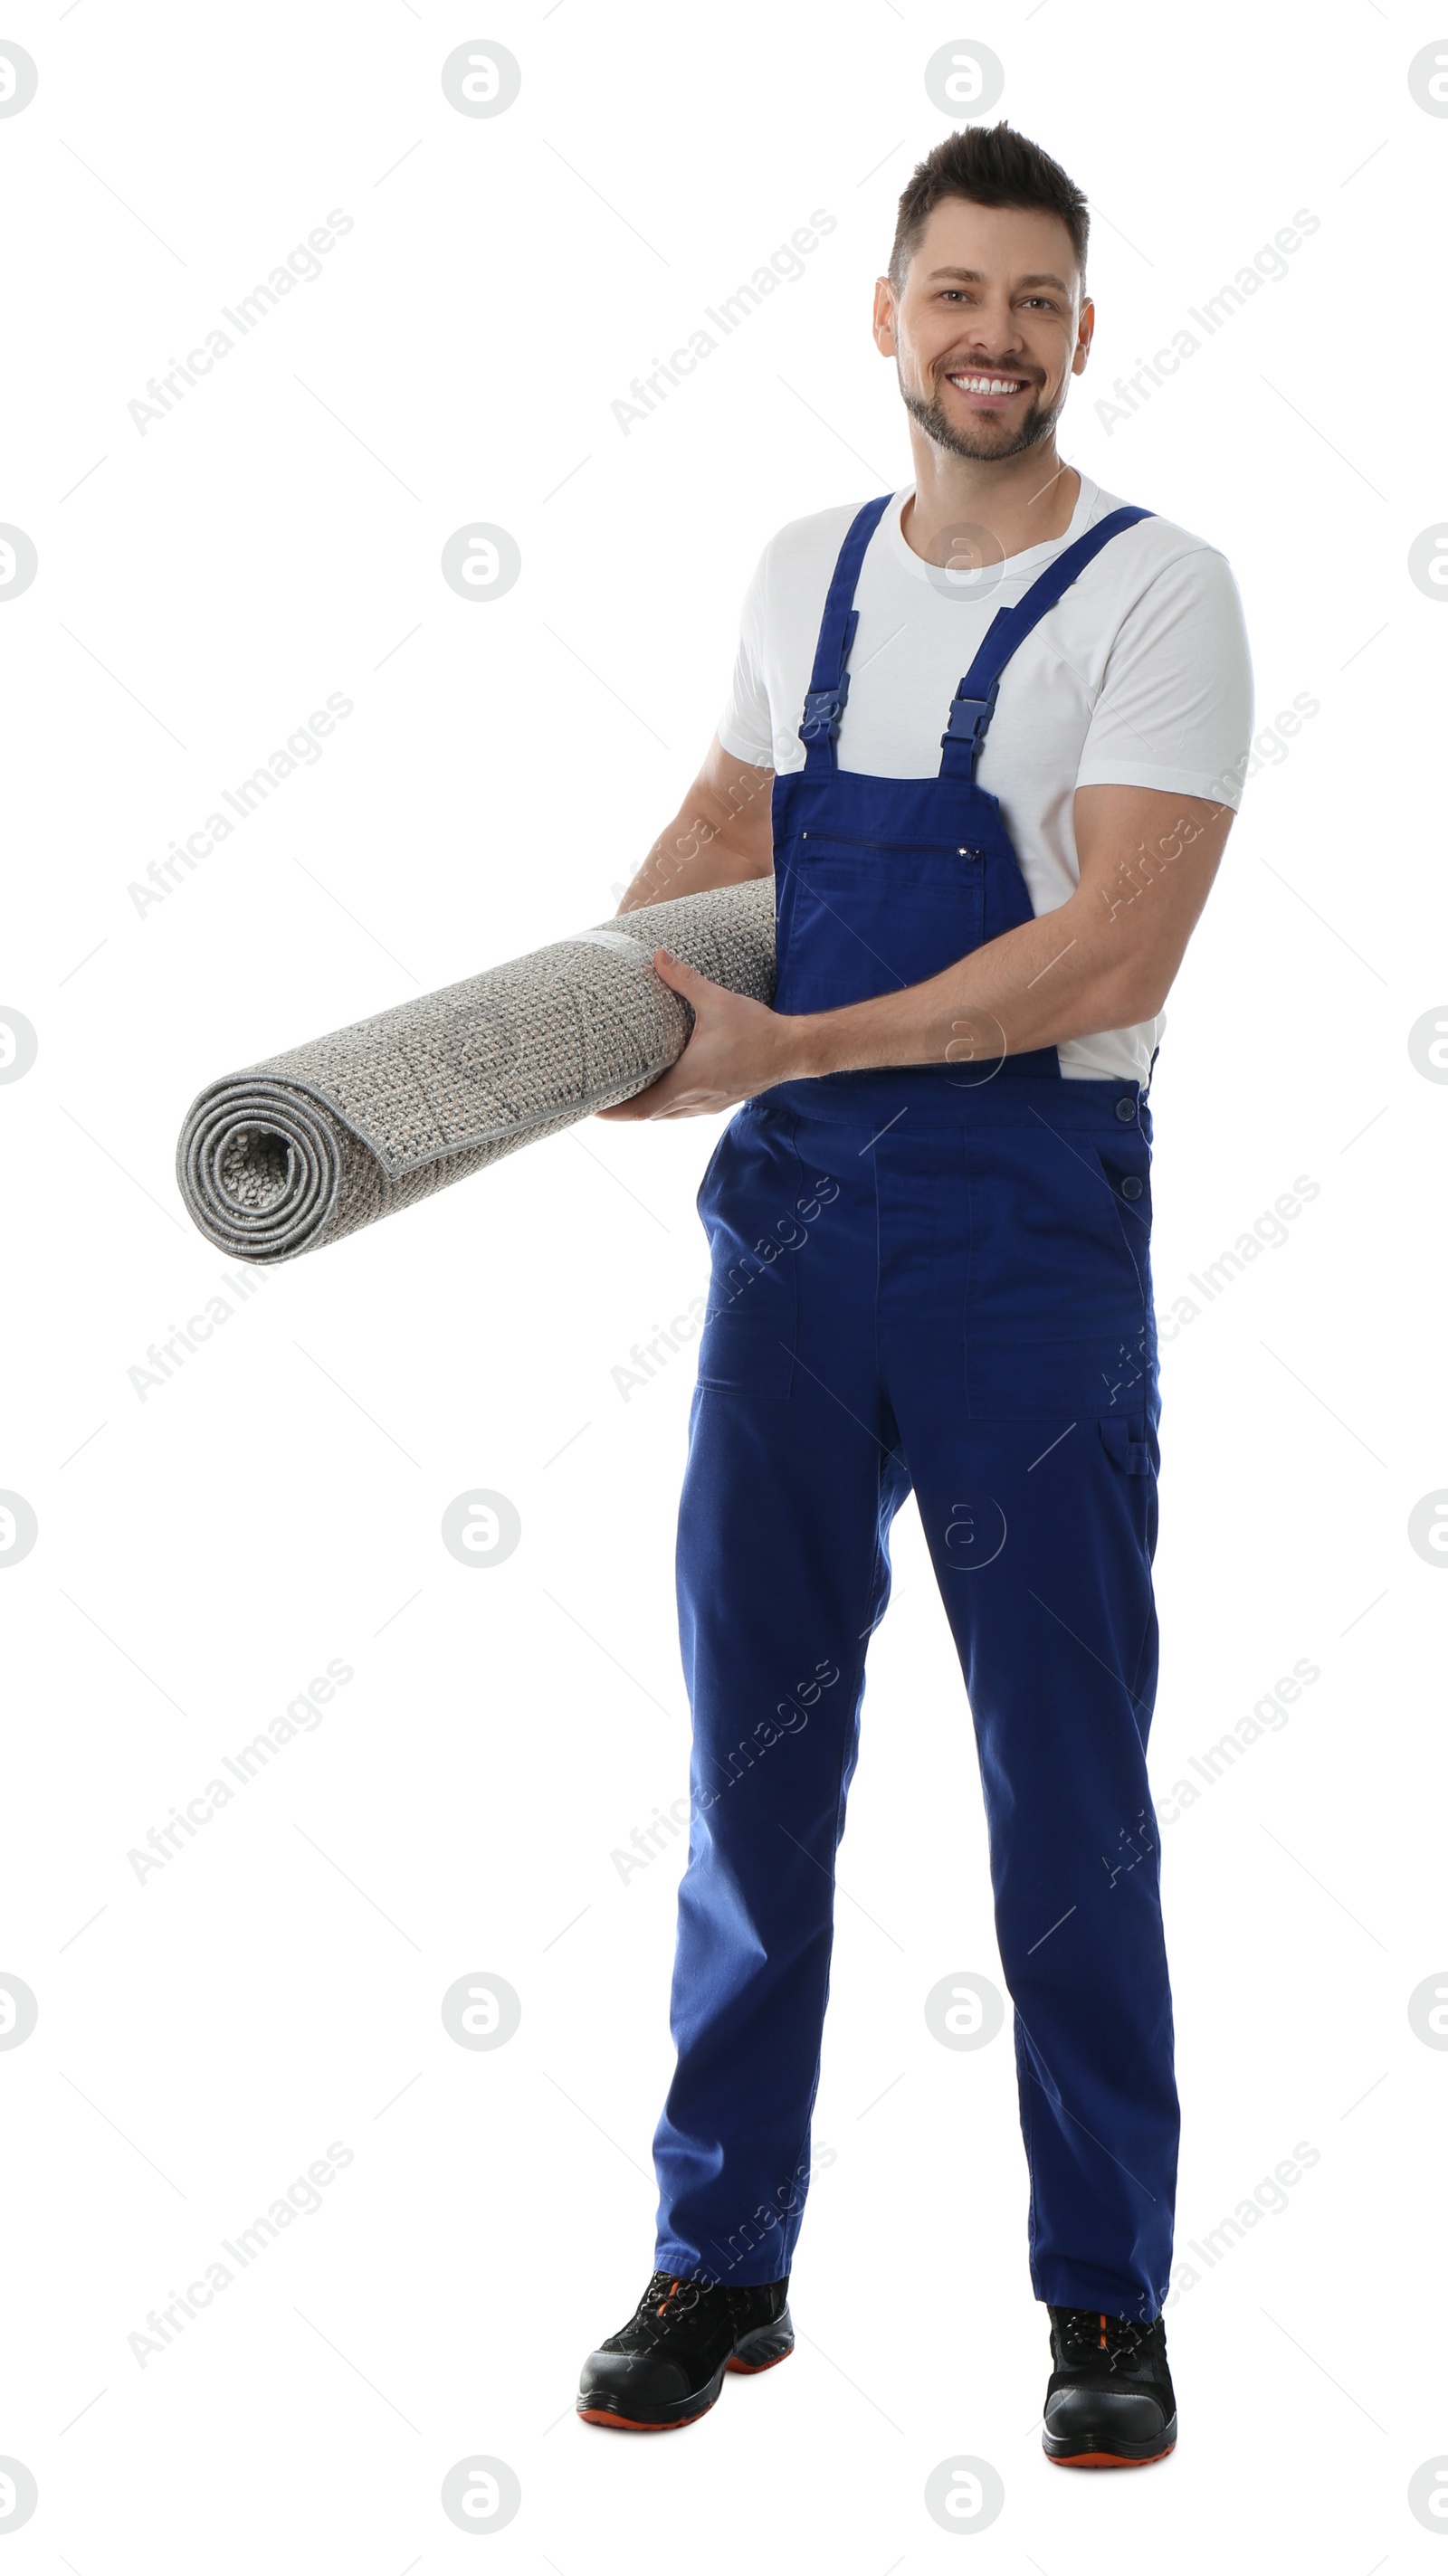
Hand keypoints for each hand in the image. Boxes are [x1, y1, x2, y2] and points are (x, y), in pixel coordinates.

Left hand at [595, 948, 802, 1119]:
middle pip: (649, 1116)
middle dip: (624, 1110)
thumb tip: (659, 956)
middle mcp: (696, 1099)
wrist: (794, 1050)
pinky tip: (663, 1090)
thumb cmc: (757, 1029)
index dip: (615, 1113)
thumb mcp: (718, 1001)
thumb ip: (685, 980)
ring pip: (667, 1116)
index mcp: (689, 1081)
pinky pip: (684, 1111)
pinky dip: (666, 1106)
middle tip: (601, 1098)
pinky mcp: (720, 1101)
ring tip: (626, 1095)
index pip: (641, 1109)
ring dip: (646, 1109)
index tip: (593, 1109)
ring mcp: (709, 1104)